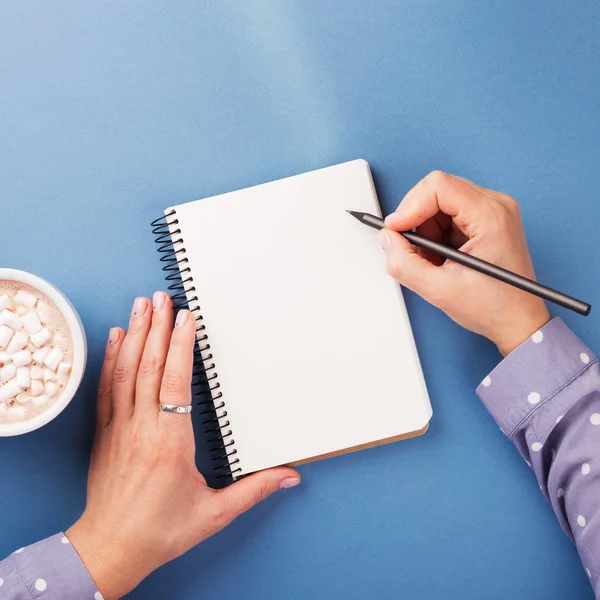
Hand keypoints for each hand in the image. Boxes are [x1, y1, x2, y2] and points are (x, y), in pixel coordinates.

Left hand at [66, 293, 299, 598]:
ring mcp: (119, 429)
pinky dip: (110, 359)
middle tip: (162, 297)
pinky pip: (106, 388)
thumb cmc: (160, 531)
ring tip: (141, 305)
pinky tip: (116, 337)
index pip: (175, 383)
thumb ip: (253, 490)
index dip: (181, 347)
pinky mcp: (105, 433)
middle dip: (157, 328)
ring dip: (135, 335)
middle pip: (149, 368)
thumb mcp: (214, 514)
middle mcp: (142, 429)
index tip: (186, 319)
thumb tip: (290, 476)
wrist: (109, 549)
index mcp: (170, 444)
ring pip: (125, 372)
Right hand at [381, 171, 549, 355]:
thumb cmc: (495, 308)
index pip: (438, 186)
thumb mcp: (439, 290)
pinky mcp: (485, 221)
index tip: (395, 230)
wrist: (518, 322)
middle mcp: (495, 206)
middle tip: (409, 249)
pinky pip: (447, 215)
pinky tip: (440, 259)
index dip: (409, 206)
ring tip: (431, 261)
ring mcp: (491, 212)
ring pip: (438, 203)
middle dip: (415, 220)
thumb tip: (388, 239)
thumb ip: (404, 263)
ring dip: (424, 230)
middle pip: (437, 191)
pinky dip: (434, 235)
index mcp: (491, 216)